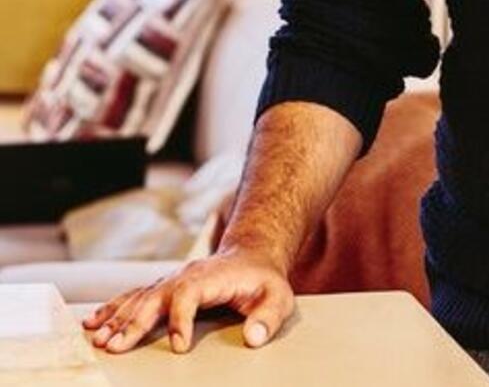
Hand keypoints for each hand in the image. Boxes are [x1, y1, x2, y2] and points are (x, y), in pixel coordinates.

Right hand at [81, 245, 294, 353]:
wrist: (251, 258)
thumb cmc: (264, 282)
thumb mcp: (278, 297)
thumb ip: (269, 317)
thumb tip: (254, 338)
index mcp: (211, 276)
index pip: (189, 294)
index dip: (181, 319)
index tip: (180, 346)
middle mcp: (185, 275)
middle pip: (155, 296)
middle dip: (134, 322)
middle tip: (115, 347)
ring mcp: (171, 280)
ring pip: (139, 297)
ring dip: (116, 318)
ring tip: (98, 340)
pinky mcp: (163, 288)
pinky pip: (133, 296)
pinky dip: (112, 309)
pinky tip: (93, 323)